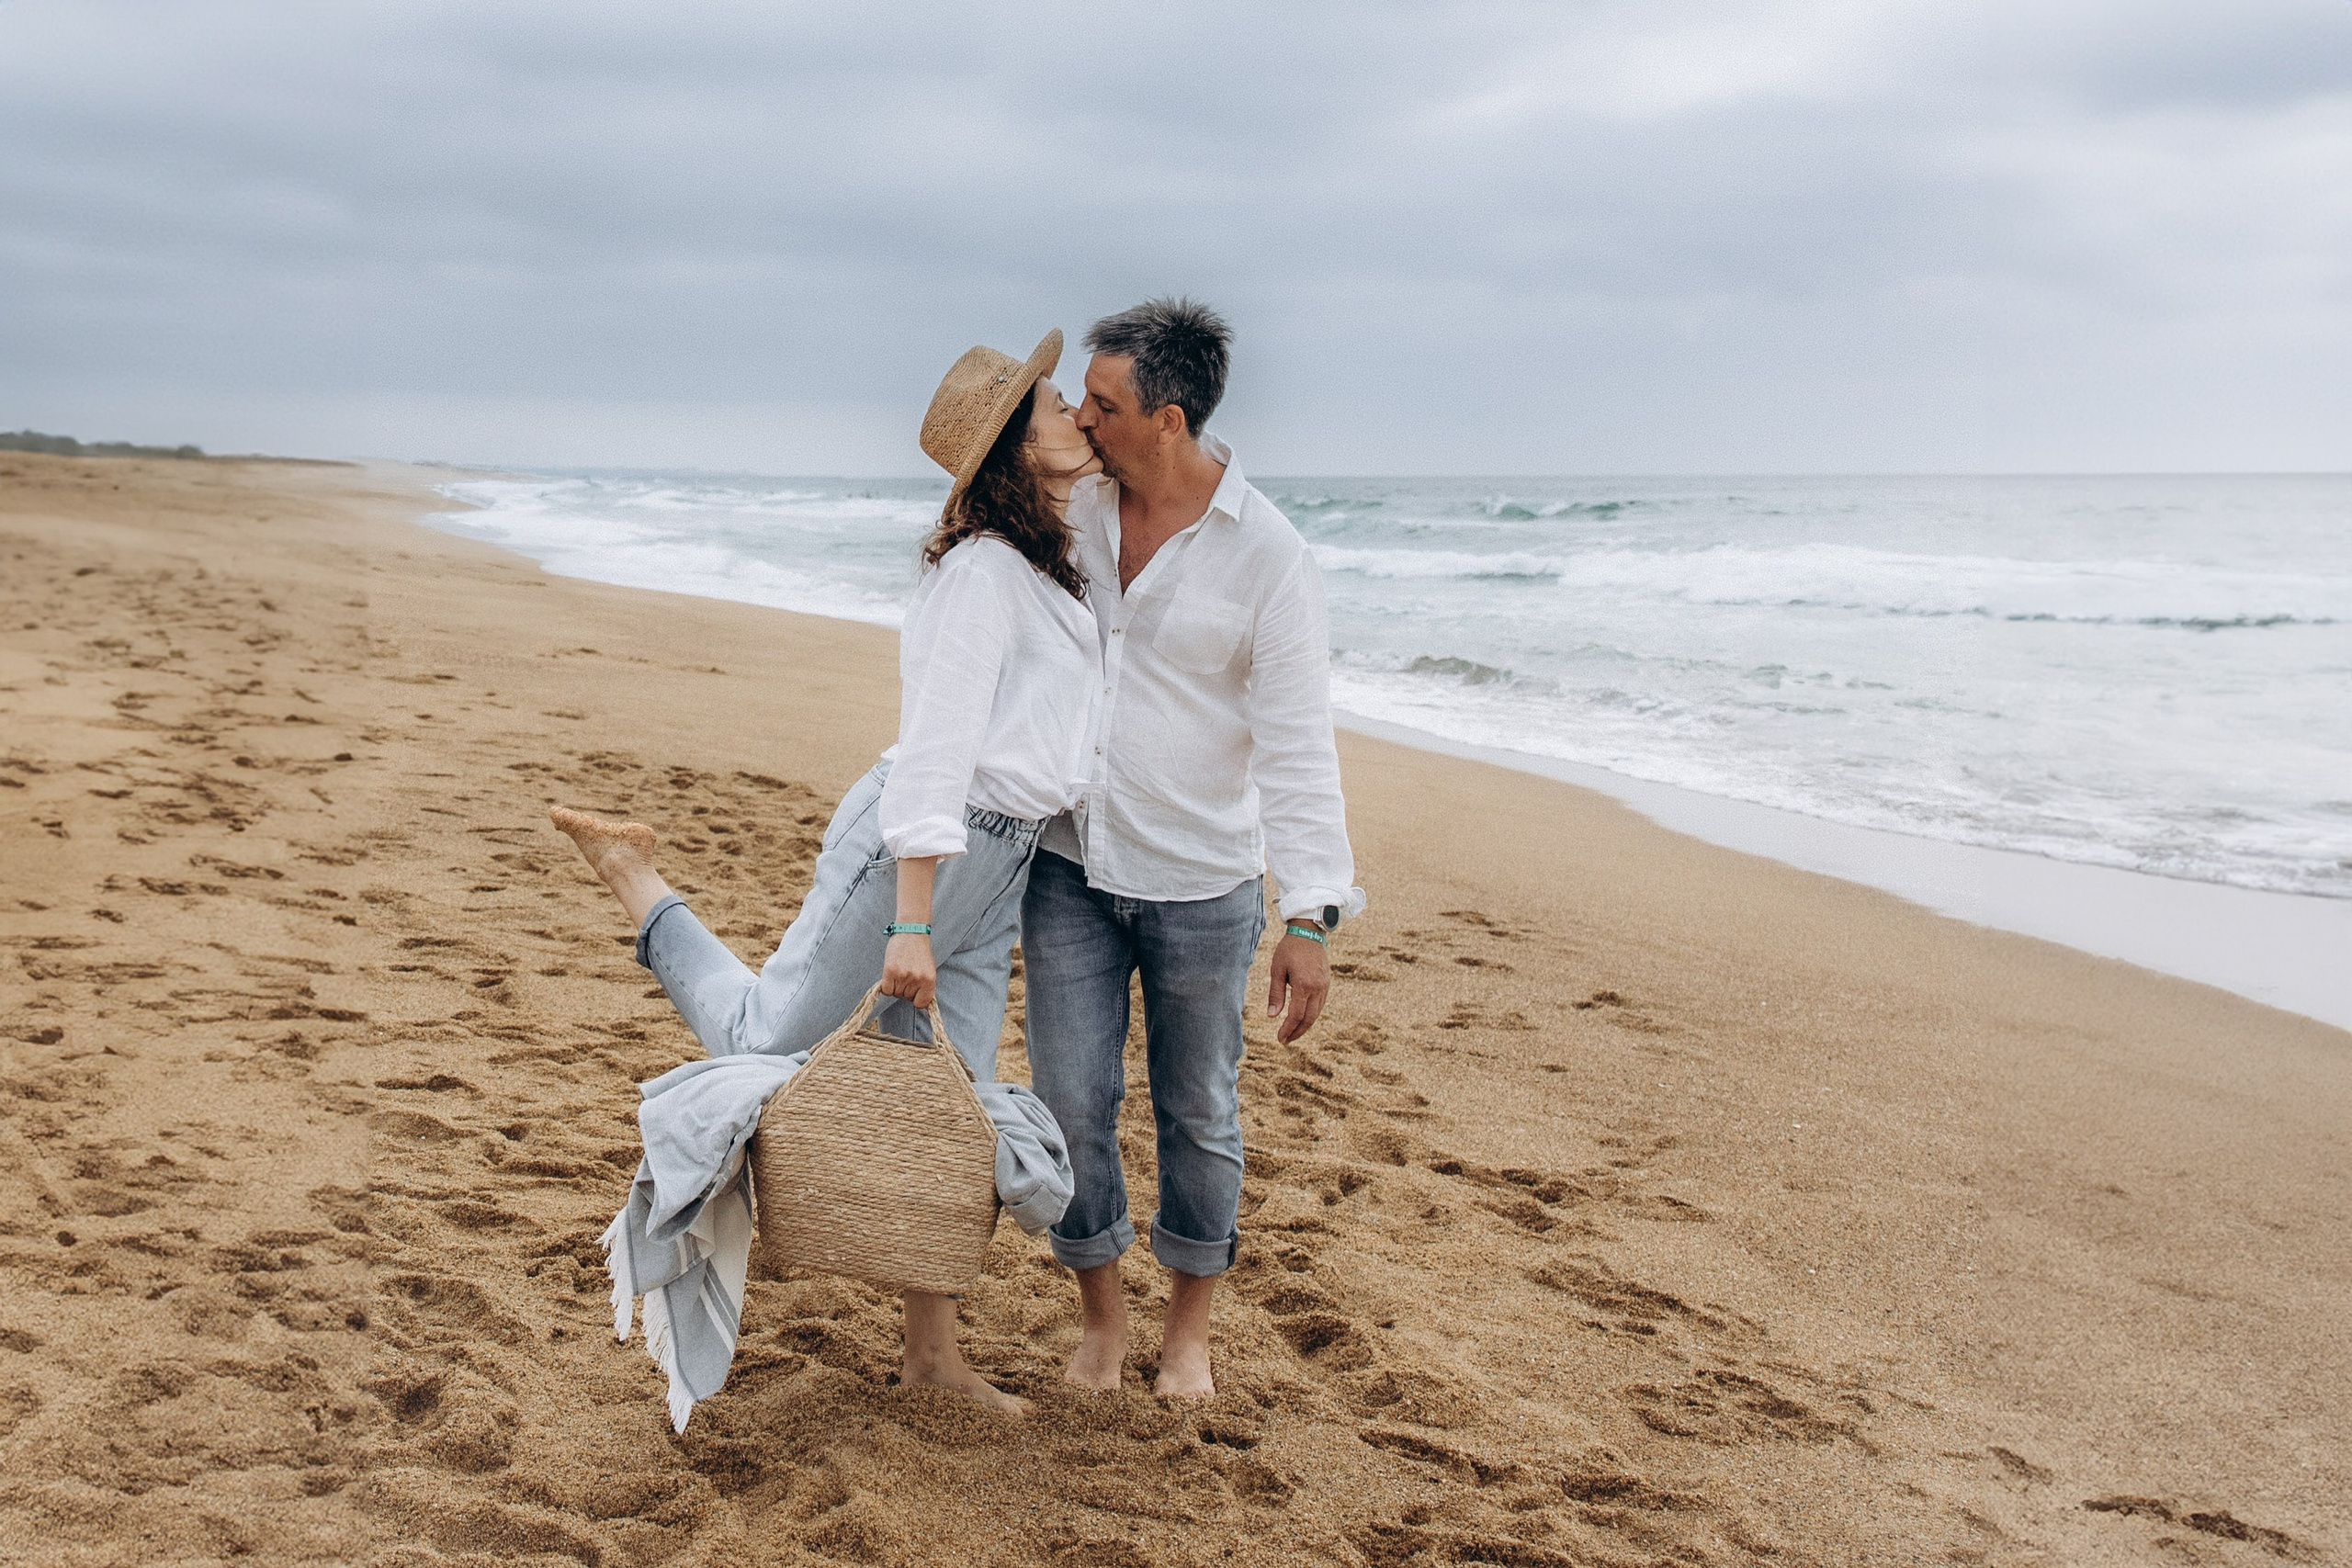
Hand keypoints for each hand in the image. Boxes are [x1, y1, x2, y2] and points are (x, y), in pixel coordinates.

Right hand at [880, 932, 936, 1008]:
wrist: (911, 932)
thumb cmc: (920, 952)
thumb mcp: (929, 970)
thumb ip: (925, 987)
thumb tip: (921, 1004)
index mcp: (930, 980)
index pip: (921, 1004)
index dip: (916, 1000)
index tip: (914, 993)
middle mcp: (917, 979)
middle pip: (906, 998)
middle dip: (905, 990)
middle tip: (906, 974)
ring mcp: (904, 975)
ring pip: (896, 994)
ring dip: (896, 986)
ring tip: (900, 971)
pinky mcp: (890, 971)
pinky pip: (886, 990)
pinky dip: (887, 985)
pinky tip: (891, 974)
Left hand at [1265, 929, 1330, 1044]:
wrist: (1309, 932)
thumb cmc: (1289, 949)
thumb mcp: (1277, 970)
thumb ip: (1276, 994)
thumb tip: (1272, 1016)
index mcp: (1304, 985)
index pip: (1296, 1015)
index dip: (1288, 1029)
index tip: (1280, 1038)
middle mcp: (1317, 988)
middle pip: (1309, 1019)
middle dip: (1297, 1032)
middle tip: (1285, 1040)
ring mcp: (1324, 986)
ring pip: (1316, 1013)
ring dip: (1305, 1025)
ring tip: (1292, 1032)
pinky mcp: (1326, 982)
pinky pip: (1320, 1004)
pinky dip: (1311, 1014)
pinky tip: (1302, 1017)